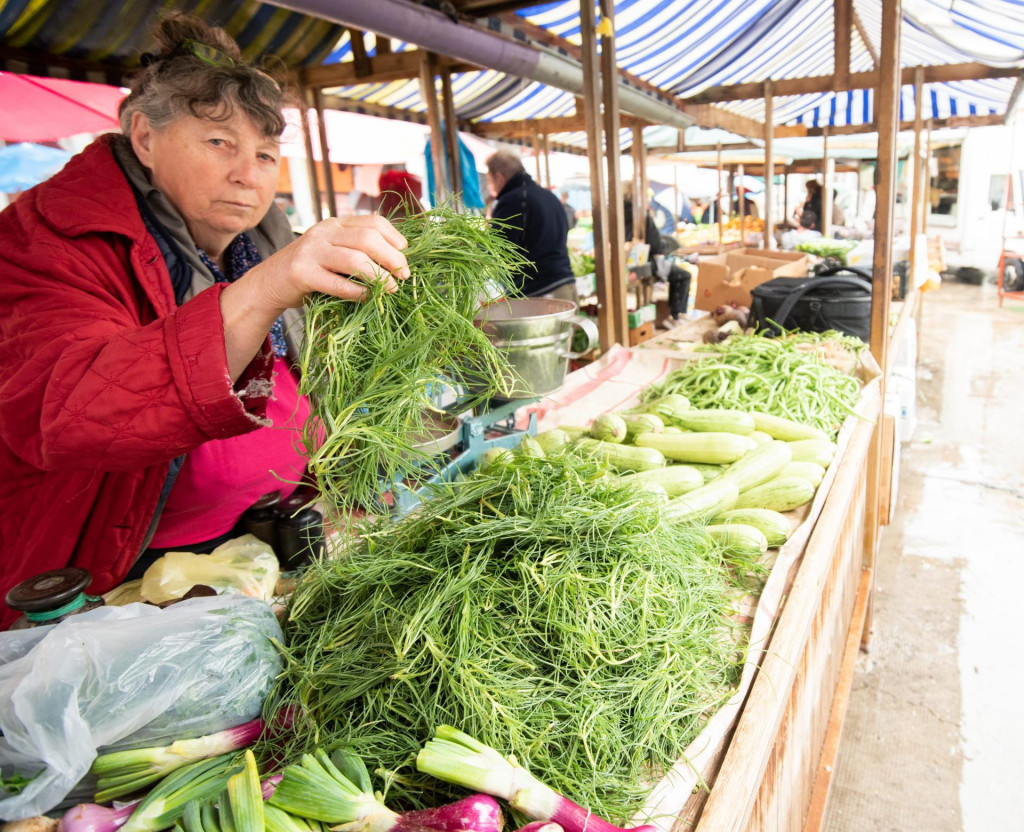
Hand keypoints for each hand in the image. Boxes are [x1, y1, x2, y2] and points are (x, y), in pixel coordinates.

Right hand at [247, 215, 409, 313]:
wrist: (271, 282)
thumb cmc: (312, 271)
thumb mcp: (335, 252)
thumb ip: (358, 250)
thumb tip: (399, 262)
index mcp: (336, 224)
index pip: (373, 222)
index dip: (394, 238)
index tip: (405, 254)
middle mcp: (324, 232)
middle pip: (368, 239)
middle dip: (392, 258)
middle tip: (404, 275)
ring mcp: (311, 251)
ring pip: (355, 259)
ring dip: (379, 276)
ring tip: (392, 288)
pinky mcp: (302, 273)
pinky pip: (337, 283)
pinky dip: (358, 292)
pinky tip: (368, 298)